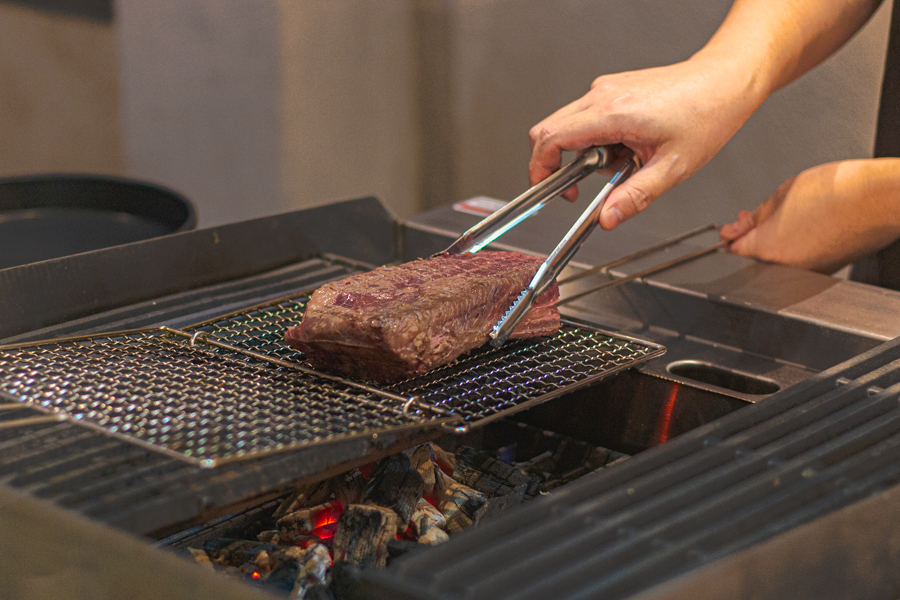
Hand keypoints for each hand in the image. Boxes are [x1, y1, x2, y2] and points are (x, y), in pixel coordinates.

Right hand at [528, 55, 763, 229]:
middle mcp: (602, 95)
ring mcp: (606, 88)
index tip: (548, 189)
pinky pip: (585, 116)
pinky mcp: (613, 87)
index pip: (550, 139)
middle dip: (559, 163)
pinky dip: (596, 138)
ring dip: (583, 152)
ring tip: (622, 160)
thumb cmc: (705, 114)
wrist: (724, 81)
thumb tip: (607, 218)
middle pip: (549, 130)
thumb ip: (634, 197)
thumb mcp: (671, 168)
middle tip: (584, 186)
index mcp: (611, 113)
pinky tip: (627, 145)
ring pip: (568, 125)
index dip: (540, 169)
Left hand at [721, 159, 899, 273]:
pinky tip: (805, 227)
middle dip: (750, 239)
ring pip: (778, 261)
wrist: (881, 200)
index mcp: (768, 248)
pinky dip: (795, 248)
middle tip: (753, 219)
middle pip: (755, 259)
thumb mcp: (784, 192)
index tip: (731, 228)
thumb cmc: (839, 193)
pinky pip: (799, 262)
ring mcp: (807, 274)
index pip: (734, 251)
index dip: (730, 237)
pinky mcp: (826, 272)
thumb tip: (741, 225)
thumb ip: (757, 214)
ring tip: (786, 217)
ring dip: (774, 243)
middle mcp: (786, 268)